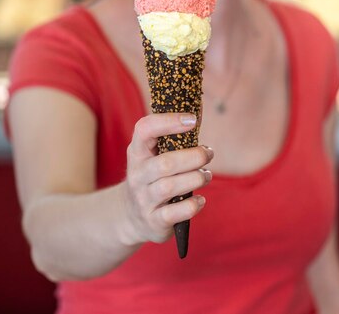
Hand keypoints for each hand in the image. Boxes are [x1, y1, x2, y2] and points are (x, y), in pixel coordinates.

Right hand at [121, 113, 212, 244]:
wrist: (130, 216)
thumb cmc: (151, 179)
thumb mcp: (151, 157)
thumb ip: (171, 141)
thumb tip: (197, 118)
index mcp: (137, 153)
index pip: (144, 130)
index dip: (168, 121)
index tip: (192, 120)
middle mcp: (137, 175)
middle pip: (165, 163)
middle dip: (194, 157)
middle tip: (208, 153)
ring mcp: (144, 199)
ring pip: (170, 187)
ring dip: (196, 179)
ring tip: (206, 176)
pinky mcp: (154, 220)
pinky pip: (175, 213)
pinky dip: (192, 205)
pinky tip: (200, 199)